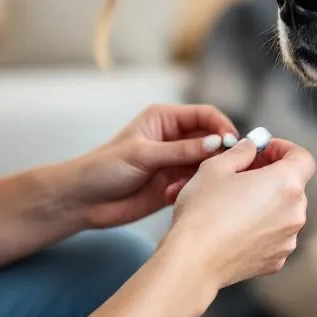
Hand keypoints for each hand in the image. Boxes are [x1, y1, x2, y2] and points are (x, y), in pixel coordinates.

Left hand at [70, 104, 236, 229]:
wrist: (84, 200)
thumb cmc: (104, 168)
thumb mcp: (143, 154)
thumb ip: (180, 150)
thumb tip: (216, 143)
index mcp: (165, 119)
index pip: (205, 115)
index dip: (221, 126)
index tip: (232, 143)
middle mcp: (174, 138)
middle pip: (211, 140)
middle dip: (218, 154)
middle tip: (222, 169)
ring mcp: (175, 162)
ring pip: (206, 164)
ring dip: (201, 175)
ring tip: (184, 186)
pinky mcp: (174, 184)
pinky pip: (196, 184)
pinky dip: (190, 190)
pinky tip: (170, 196)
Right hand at [162, 136, 315, 297]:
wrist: (193, 260)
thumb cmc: (202, 213)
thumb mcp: (215, 167)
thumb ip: (240, 151)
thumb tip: (251, 147)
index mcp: (286, 184)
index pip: (302, 158)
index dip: (284, 149)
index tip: (264, 150)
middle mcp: (295, 213)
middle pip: (292, 185)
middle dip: (270, 175)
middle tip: (243, 173)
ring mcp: (288, 239)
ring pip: (282, 211)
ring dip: (264, 202)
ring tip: (233, 202)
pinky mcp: (276, 260)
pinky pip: (274, 235)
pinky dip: (260, 227)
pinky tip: (234, 227)